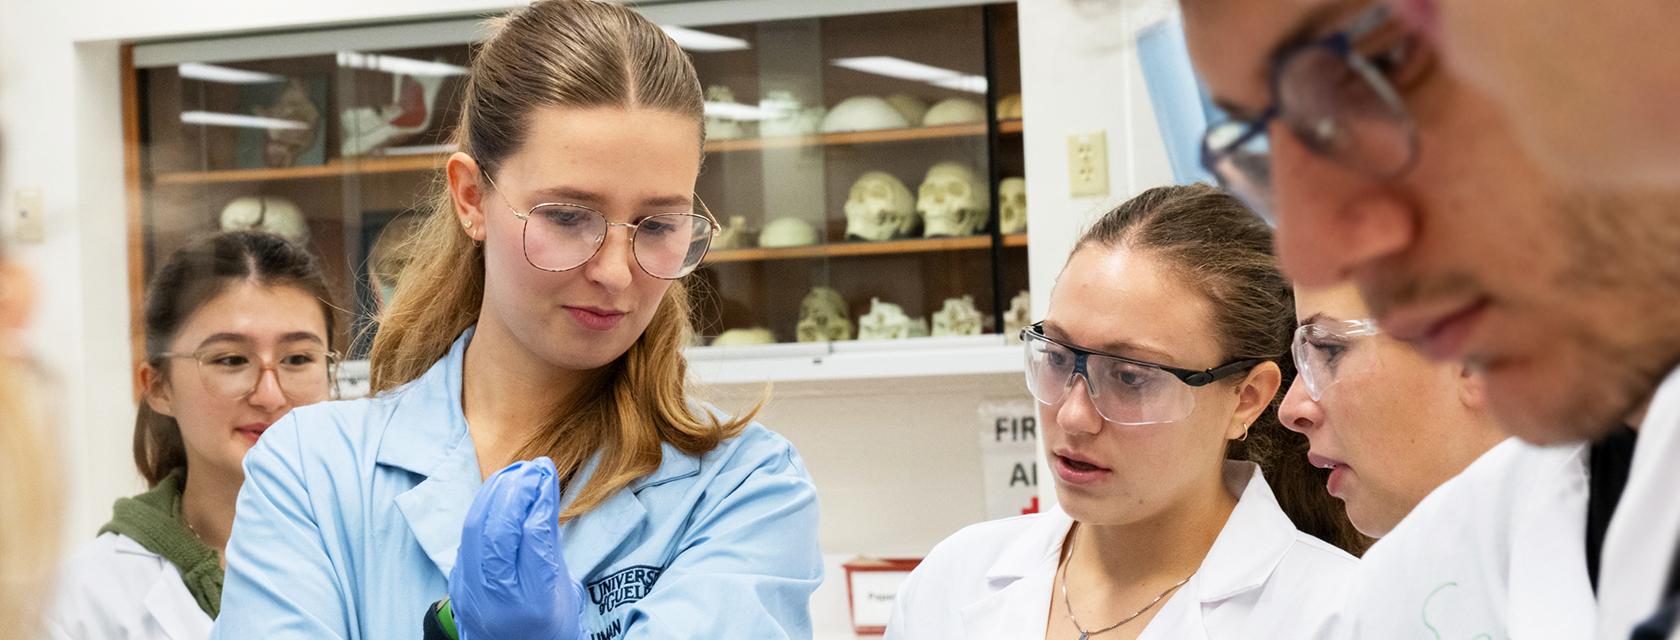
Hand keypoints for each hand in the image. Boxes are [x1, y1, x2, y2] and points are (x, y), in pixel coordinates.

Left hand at [449, 457, 584, 639]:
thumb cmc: (550, 624)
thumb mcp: (563, 587)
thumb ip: (549, 543)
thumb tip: (543, 492)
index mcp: (535, 601)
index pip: (534, 539)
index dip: (539, 499)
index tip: (546, 472)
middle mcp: (500, 599)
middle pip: (498, 532)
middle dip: (514, 491)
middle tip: (530, 468)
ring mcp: (473, 594)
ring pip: (476, 532)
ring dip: (494, 495)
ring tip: (514, 473)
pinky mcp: (458, 587)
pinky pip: (467, 541)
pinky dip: (482, 512)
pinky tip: (496, 495)